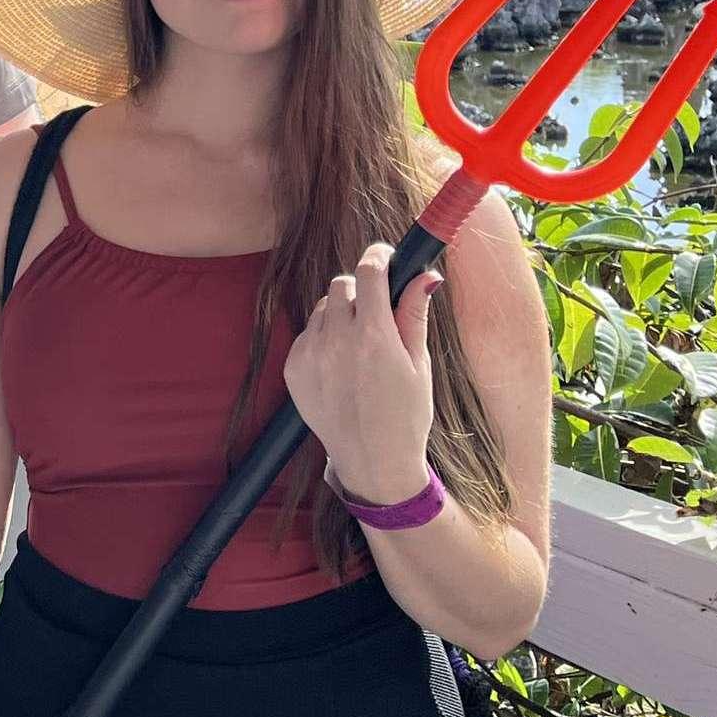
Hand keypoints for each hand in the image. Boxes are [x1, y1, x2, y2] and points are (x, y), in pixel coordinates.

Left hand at [282, 240, 441, 505]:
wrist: (372, 461)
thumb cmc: (406, 415)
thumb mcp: (419, 365)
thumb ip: (414, 315)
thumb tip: (425, 274)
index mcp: (373, 335)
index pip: (368, 272)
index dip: (378, 257)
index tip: (386, 255)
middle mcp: (336, 339)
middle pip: (342, 285)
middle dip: (361, 289)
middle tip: (378, 311)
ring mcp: (309, 353)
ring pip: (323, 308)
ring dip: (341, 314)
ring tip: (361, 346)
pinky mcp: (292, 368)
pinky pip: (307, 334)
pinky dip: (323, 338)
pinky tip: (342, 366)